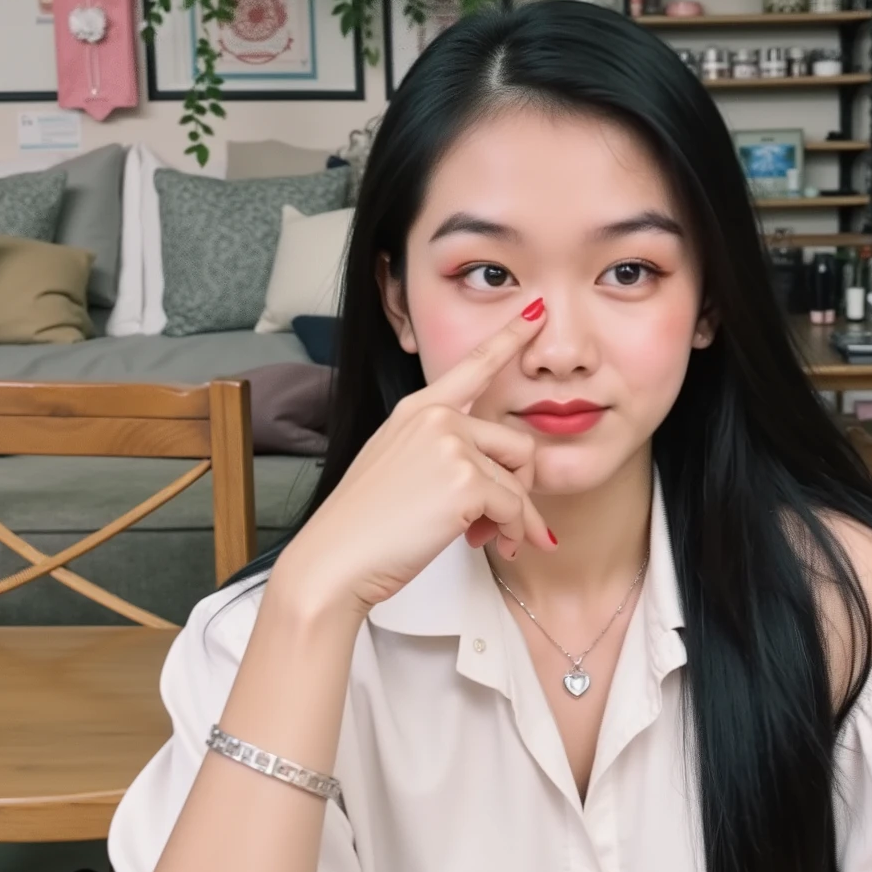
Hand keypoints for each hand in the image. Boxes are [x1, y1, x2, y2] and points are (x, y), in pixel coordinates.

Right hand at [270, 303, 556, 622]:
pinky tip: (495, 545)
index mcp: (418, 409)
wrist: (334, 560)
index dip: (510, 337)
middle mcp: (436, 417)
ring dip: (516, 517)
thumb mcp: (398, 468)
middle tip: (495, 523)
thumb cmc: (365, 525)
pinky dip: (515, 532)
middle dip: (516, 489)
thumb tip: (498, 478)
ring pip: (519, 480)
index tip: (537, 311)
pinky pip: (516, 507)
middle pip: (516, 444)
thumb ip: (443, 455)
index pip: (474, 365)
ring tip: (492, 539)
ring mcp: (451, 444)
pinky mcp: (465, 480)